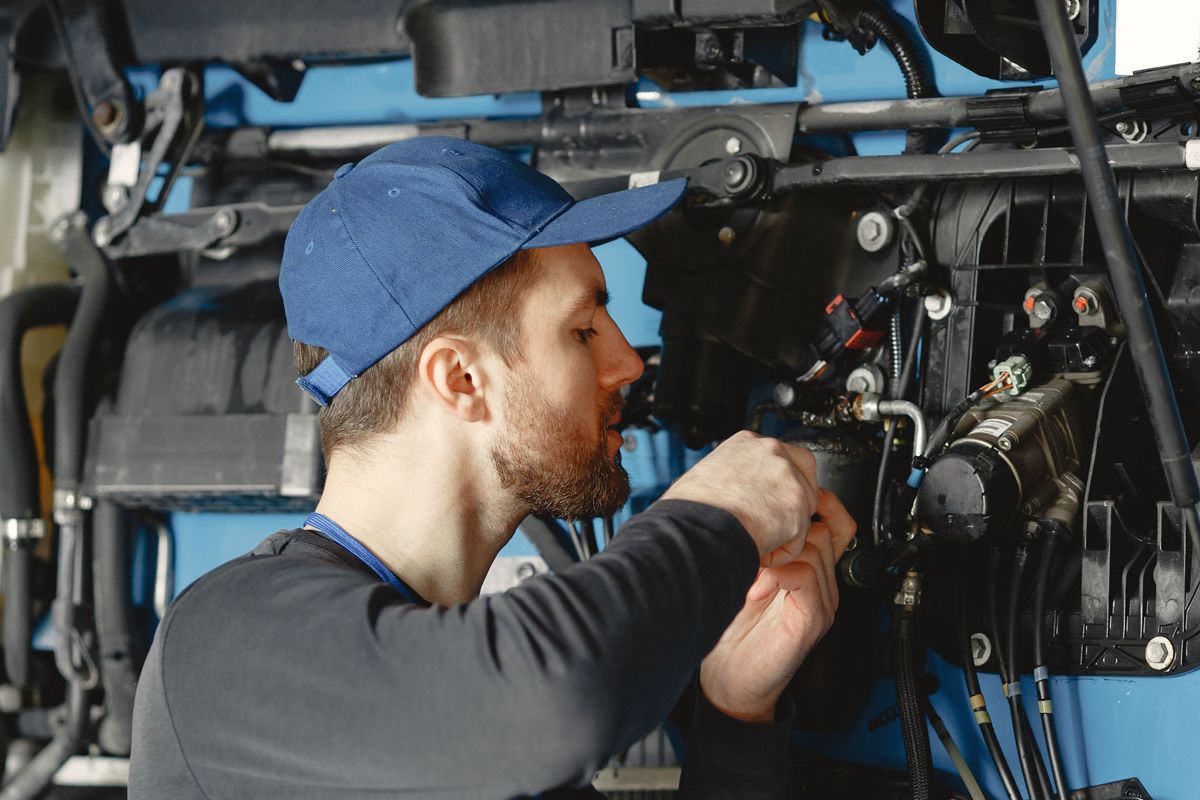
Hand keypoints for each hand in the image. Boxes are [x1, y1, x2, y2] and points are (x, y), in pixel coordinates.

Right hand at [662, 431, 818, 561]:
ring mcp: (787, 476)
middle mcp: (771, 452)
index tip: (768, 501)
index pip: (780, 456)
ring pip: (804, 509)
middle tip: (775, 523)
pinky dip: (781, 551)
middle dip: (796, 501)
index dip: (778, 484)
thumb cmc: (690, 510)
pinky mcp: (797, 504)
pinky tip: (759, 550)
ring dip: (785, 531)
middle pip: (805, 474)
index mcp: (747, 442)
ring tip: (755, 540)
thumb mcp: (707, 476)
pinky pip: (798, 538)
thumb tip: (732, 494)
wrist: (696, 526)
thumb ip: (732, 477)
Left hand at [699, 489, 855, 722]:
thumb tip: (746, 509)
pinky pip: (807, 577)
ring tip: (750, 569)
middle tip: (752, 546)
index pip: (835, 524)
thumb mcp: (743, 576)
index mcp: (809, 571)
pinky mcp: (813, 620)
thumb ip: (757, 547)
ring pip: (815, 549)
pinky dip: (778, 574)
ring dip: (777, 551)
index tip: (785, 499)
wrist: (731, 683)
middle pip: (822, 531)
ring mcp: (821, 602)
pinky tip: (757, 587)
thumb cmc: (732, 631)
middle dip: (786, 530)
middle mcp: (821, 584)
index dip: (819, 505)